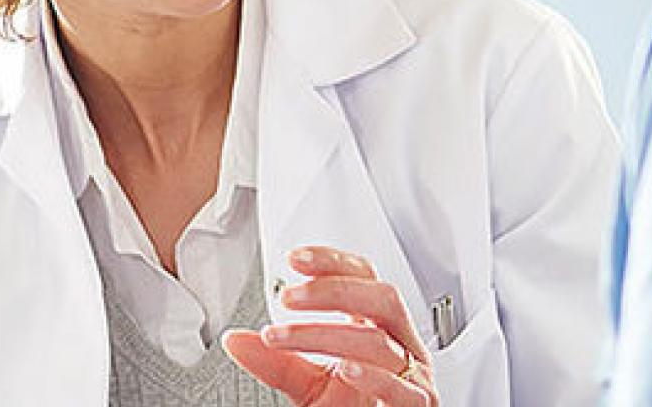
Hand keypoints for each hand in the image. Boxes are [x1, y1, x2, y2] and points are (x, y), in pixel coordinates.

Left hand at [224, 246, 438, 406]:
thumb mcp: (304, 383)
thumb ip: (273, 361)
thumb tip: (234, 340)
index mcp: (377, 325)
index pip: (364, 276)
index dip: (333, 262)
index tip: (295, 259)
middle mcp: (399, 343)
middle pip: (381, 297)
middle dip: (333, 290)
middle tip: (289, 297)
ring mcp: (411, 373)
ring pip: (379, 340)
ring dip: (327, 334)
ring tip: (285, 337)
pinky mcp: (416, 405)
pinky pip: (401, 386)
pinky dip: (373, 375)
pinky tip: (347, 368)